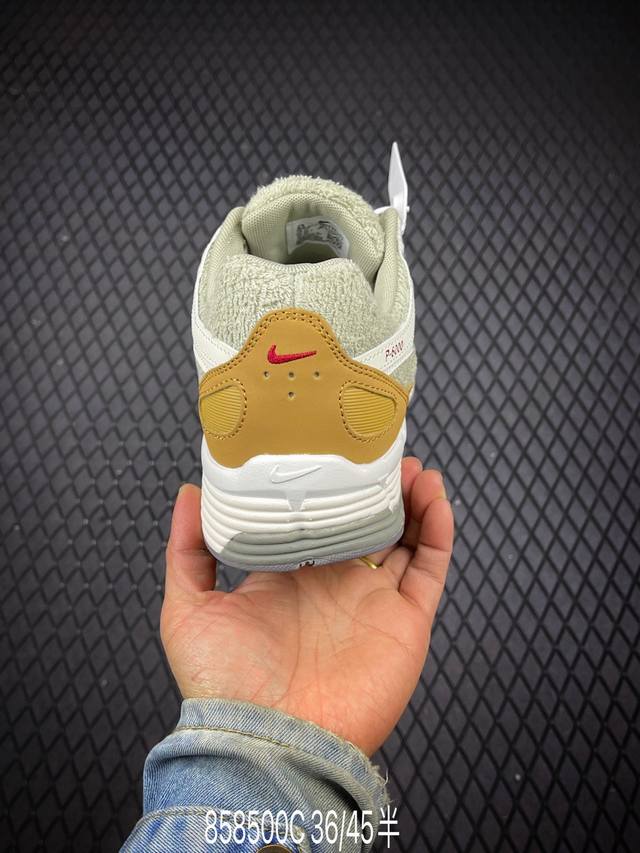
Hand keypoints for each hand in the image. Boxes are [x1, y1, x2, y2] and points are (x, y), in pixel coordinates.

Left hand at [161, 458, 453, 755]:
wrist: (268, 743)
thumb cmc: (223, 686)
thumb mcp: (188, 609)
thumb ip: (188, 550)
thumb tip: (189, 492)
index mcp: (291, 576)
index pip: (319, 521)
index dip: (331, 489)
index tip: (334, 451)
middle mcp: (335, 585)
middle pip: (369, 523)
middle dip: (379, 487)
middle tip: (381, 452)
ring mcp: (374, 602)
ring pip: (406, 539)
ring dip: (414, 501)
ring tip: (413, 467)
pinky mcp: (405, 621)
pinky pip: (431, 568)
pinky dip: (439, 531)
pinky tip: (434, 498)